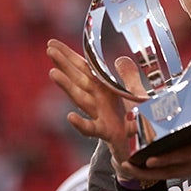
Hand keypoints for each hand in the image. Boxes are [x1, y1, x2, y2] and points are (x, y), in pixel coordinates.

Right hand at [46, 38, 144, 163]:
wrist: (141, 146)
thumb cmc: (137, 120)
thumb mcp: (136, 94)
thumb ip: (129, 77)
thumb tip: (121, 58)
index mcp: (105, 89)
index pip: (85, 69)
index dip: (70, 56)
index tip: (52, 44)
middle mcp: (99, 101)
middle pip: (79, 79)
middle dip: (64, 65)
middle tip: (49, 50)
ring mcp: (101, 116)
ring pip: (81, 99)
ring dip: (67, 87)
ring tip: (53, 73)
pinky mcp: (107, 132)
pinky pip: (93, 128)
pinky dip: (81, 124)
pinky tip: (70, 117)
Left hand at [116, 84, 190, 182]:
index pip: (185, 154)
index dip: (164, 157)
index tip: (145, 155)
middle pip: (172, 168)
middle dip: (148, 167)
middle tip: (125, 162)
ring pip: (175, 172)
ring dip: (152, 172)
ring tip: (130, 167)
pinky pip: (182, 172)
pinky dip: (165, 172)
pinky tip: (152, 168)